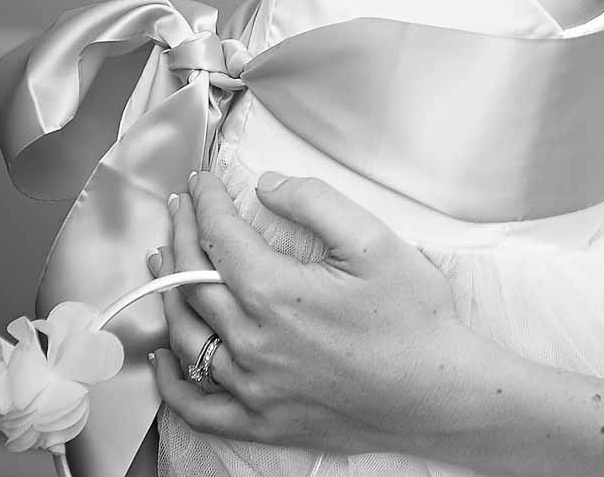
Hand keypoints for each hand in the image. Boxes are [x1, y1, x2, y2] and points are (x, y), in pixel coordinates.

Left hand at [150, 171, 487, 457]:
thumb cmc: (415, 319)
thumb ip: (316, 202)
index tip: (200, 183)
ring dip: (168, 295)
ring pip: (186, 338)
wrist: (439, 392)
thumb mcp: (375, 241)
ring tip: (164, 265)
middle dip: (182, 236)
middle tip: (179, 211)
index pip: (220, 238)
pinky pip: (199, 406)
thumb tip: (267, 187)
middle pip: (193, 282)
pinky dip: (172, 382)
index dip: (205, 203)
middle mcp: (253, 343)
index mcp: (276, 293)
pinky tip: (163, 358)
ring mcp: (254, 387)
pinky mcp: (263, 421)